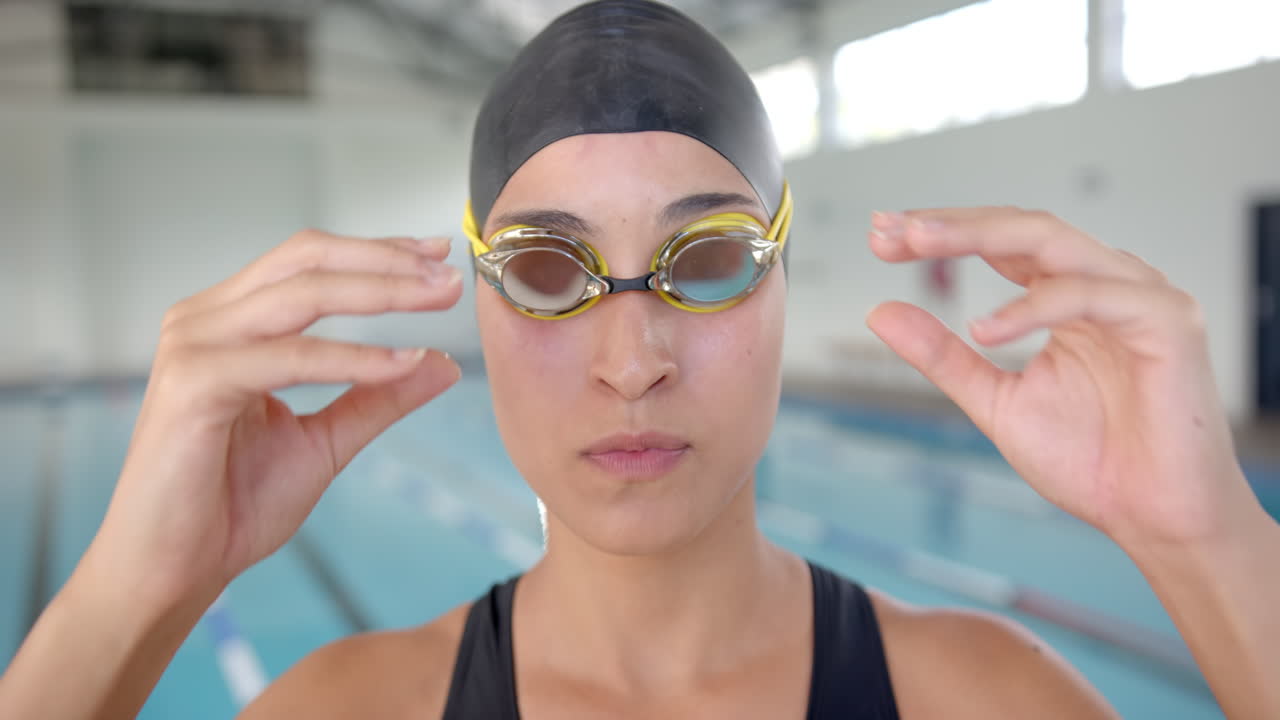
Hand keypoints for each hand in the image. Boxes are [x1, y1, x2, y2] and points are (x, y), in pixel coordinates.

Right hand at [91, 230, 462, 601]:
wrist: (174, 571)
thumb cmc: (232, 506)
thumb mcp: (325, 441)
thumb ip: (378, 397)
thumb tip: (443, 363)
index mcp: (230, 322)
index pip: (310, 262)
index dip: (377, 251)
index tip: (438, 254)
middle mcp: (206, 320)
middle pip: (308, 261)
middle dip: (388, 261)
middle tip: (450, 274)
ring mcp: (195, 345)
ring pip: (302, 295)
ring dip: (381, 292)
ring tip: (438, 298)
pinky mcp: (194, 383)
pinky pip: (290, 357)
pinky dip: (351, 358)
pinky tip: (398, 365)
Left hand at [863, 208, 1255, 545]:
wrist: (1152, 518)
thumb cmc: (1090, 459)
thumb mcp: (994, 400)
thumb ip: (943, 356)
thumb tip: (879, 311)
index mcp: (1064, 296)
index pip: (997, 243)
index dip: (939, 233)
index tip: (878, 234)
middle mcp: (1102, 283)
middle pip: (1020, 228)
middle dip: (949, 224)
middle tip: (888, 227)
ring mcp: (1138, 295)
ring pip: (1052, 241)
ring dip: (979, 236)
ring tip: (919, 244)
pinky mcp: (1167, 321)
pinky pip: (1089, 295)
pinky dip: (1031, 307)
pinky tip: (982, 328)